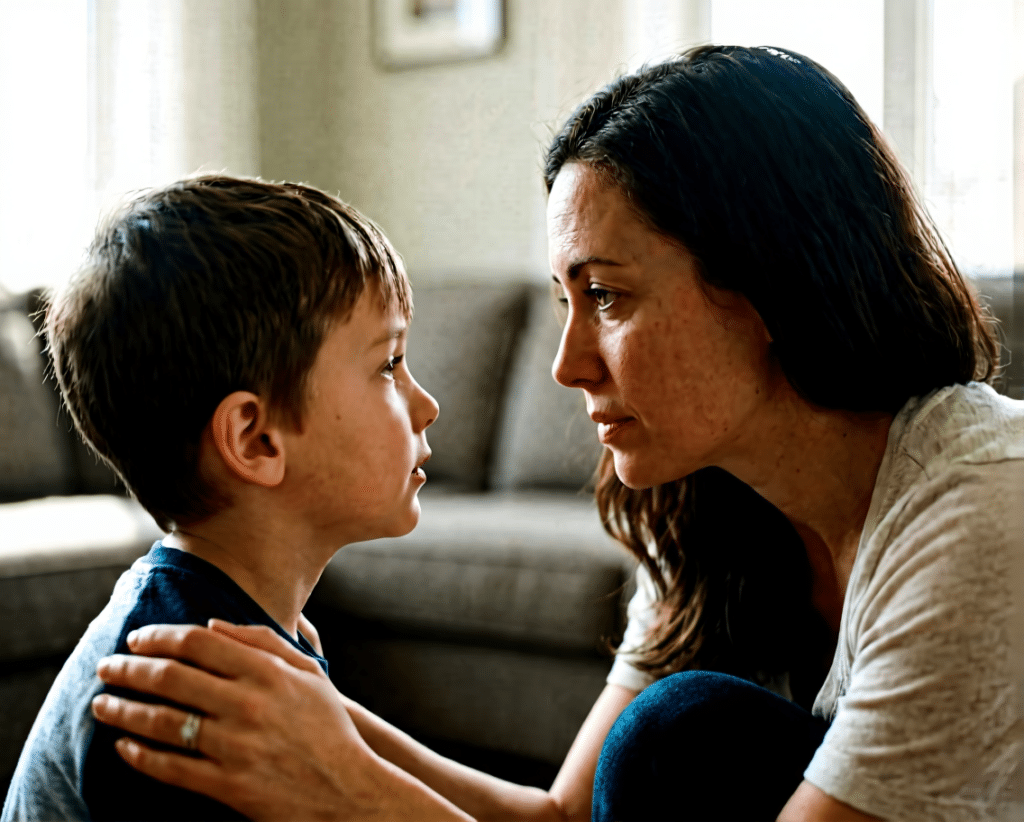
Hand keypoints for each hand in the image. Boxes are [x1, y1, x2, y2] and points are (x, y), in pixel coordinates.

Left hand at [91, 621, 469, 820]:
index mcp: (268, 672)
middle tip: (105, 666)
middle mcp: (248, 705)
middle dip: (129, 669)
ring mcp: (236, 747)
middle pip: (172, 677)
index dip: (159, 637)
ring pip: (163, 722)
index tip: (136, 638)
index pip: (198, 643)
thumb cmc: (328, 726)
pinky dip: (141, 756)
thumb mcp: (309, 674)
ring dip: (124, 710)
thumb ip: (263, 642)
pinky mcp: (228, 786)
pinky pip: (172, 768)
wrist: (349, 789)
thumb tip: (212, 625)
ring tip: (101, 703)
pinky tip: (123, 747)